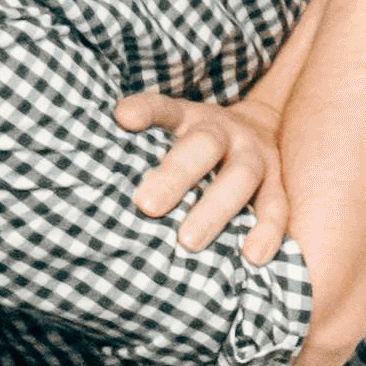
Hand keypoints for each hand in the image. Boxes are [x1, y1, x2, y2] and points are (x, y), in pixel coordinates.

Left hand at [111, 91, 290, 261]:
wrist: (262, 129)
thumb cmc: (194, 144)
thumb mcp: (168, 131)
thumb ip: (137, 146)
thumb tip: (87, 171)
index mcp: (189, 117)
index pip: (163, 109)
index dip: (145, 110)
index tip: (123, 119)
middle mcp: (224, 132)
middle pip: (203, 146)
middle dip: (176, 175)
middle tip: (147, 206)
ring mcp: (256, 156)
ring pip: (240, 178)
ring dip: (215, 210)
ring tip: (188, 242)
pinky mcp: (278, 183)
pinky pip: (277, 207)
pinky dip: (267, 231)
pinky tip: (252, 257)